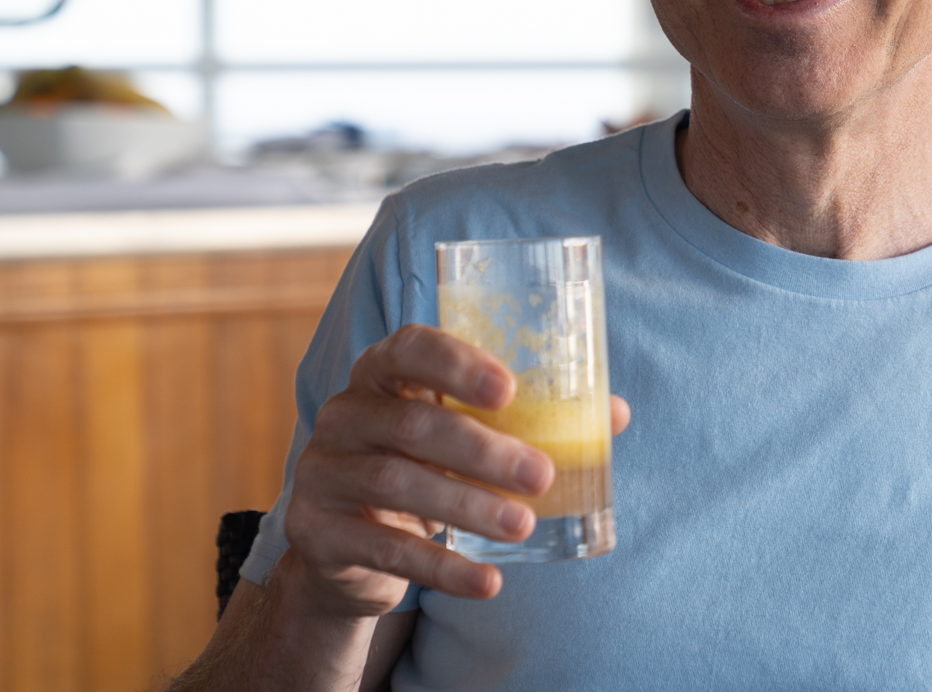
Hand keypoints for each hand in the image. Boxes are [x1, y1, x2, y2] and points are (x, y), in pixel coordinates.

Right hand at [282, 323, 630, 616]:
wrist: (352, 542)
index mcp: (383, 372)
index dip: (458, 364)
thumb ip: (530, 418)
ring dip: (468, 506)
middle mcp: (345, 413)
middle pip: (413, 424)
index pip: (410, 347)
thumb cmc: (425, 464)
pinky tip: (487, 583)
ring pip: (397, 484)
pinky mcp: (317, 531)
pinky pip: (385, 549)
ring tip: (522, 525)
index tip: (510, 390)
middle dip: (484, 451)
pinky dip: (443, 568)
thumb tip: (613, 413)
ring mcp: (323, 471)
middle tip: (541, 476)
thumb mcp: (466, 434)